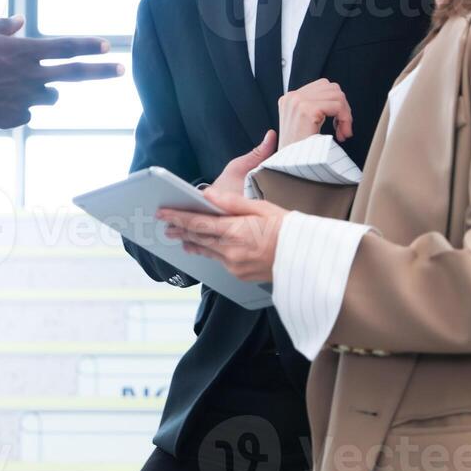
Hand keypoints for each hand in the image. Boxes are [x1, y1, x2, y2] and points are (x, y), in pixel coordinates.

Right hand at [0, 15, 122, 127]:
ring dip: (45, 90)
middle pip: (74, 74)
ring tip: (20, 84)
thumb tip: (20, 20)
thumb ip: (2, 26)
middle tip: (121, 69)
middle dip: (101, 71)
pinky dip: (19, 105)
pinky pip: (26, 111)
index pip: (66, 47)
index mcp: (25, 52)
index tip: (106, 45)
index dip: (88, 45)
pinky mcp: (14, 118)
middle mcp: (31, 77)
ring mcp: (24, 100)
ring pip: (50, 96)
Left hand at [158, 183, 289, 284]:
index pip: (197, 223)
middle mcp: (231, 251)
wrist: (307, 259)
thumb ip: (231, 202)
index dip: (177, 218)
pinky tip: (206, 249)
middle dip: (180, 231)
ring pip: (207, 251)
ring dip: (192, 243)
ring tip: (180, 239)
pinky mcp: (240, 275)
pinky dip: (211, 253)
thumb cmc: (288, 230)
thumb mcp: (262, 207)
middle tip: (166, 226)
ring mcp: (234, 265)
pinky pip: (220, 261)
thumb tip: (208, 195)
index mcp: (235, 231)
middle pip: (197, 239)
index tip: (163, 213)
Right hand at [278, 78, 353, 145]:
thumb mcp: (303, 123)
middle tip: (342, 128)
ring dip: (346, 115)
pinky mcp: (307, 110)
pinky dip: (345, 120)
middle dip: (343, 108)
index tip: (337, 124)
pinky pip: (338, 106)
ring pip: (337, 95)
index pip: (323, 86)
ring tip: (342, 132)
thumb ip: (314, 108)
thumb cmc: (299, 151)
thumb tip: (337, 100)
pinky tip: (341, 134)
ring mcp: (298, 101)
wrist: (289, 166)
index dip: (336, 103)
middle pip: (332, 88)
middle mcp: (292, 97)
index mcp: (289, 98)